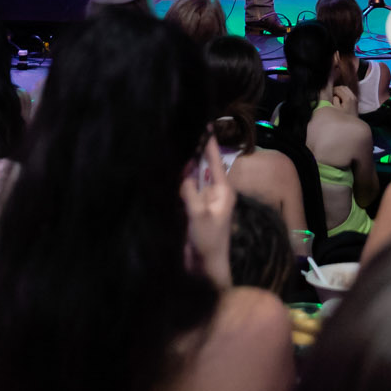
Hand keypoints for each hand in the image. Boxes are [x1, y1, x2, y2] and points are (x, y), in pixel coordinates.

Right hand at [180, 136, 236, 291]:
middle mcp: (214, 192)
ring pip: (191, 178)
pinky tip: (168, 173)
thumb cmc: (209, 241)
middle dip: (192, 153)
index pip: (215, 160)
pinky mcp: (192, 210)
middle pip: (202, 166)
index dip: (209, 142)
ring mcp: (203, 201)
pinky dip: (178, 183)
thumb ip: (190, 191)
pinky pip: (185, 191)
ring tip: (172, 149)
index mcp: (222, 190)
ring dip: (183, 168)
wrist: (206, 267)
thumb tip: (184, 173)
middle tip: (181, 134)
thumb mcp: (199, 214)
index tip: (206, 123)